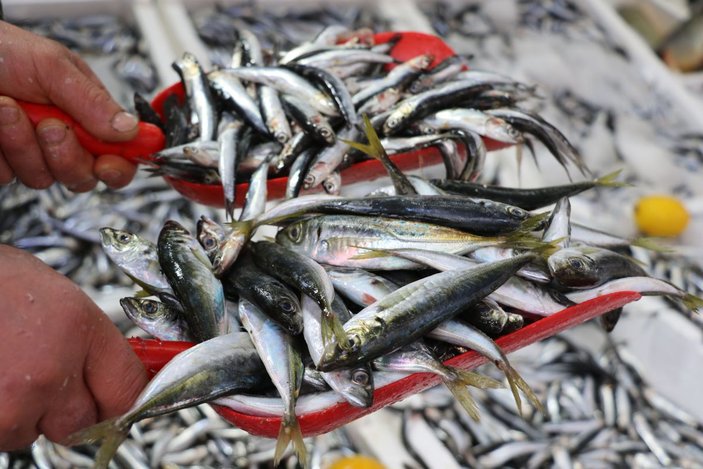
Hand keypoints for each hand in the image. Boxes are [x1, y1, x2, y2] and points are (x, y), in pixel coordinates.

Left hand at [0, 20, 138, 190]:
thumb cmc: (2, 50)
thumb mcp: (53, 66)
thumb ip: (93, 101)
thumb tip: (130, 129)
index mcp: (88, 115)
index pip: (118, 155)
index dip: (119, 166)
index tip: (107, 165)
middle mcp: (64, 139)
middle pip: (83, 176)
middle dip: (66, 154)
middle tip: (49, 125)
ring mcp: (32, 154)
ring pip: (43, 178)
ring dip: (23, 145)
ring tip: (7, 109)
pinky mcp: (4, 163)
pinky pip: (8, 176)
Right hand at [0, 245, 147, 449]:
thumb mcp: (60, 299)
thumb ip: (92, 343)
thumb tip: (117, 376)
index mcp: (78, 330)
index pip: (128, 390)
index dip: (123, 398)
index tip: (119, 400)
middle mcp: (49, 373)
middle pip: (85, 423)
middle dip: (70, 408)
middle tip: (46, 378)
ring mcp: (11, 405)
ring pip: (35, 431)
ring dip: (24, 412)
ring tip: (5, 368)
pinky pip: (2, 435)